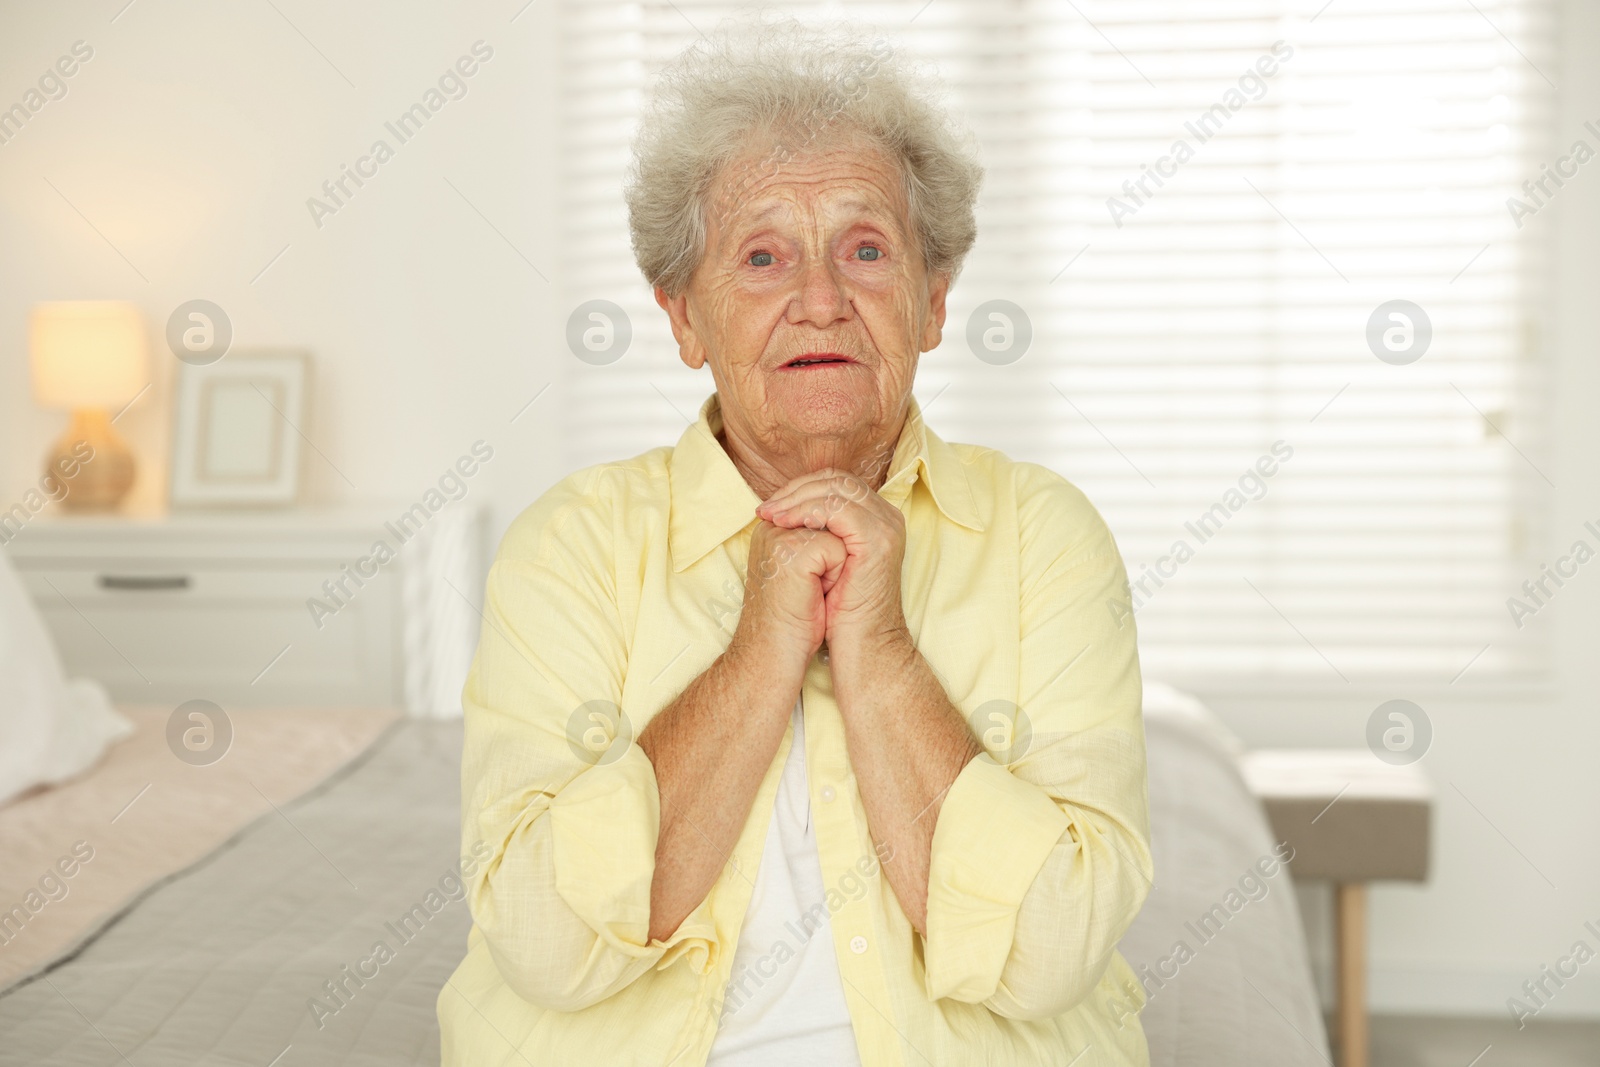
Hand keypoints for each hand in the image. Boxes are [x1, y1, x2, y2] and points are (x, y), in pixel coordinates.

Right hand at [733, 518, 847, 668]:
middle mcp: (772, 528)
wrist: (774, 653)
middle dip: (834, 556)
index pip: (821, 514)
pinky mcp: (793, 551)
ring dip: (836, 564)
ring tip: (814, 590)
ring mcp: (780, 537)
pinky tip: (816, 595)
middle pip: (831, 521)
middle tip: (815, 587)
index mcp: (772, 529)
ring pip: (837, 533)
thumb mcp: (804, 572)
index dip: (831, 550)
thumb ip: (815, 542)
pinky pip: (837, 549)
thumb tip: (846, 525)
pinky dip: (836, 575)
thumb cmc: (793, 619)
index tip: (813, 580)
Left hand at [755, 468, 906, 646]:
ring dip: (797, 499)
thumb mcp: (824, 562)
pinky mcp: (879, 539)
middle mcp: (886, 517)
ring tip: (771, 515)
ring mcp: (886, 526)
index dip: (801, 489)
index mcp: (876, 519)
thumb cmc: (839, 612)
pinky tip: (785, 523)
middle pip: (837, 479)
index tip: (769, 507)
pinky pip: (839, 508)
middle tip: (766, 508)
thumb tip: (781, 508)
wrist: (861, 646)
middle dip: (796, 490)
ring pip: (837, 489)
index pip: (836, 483)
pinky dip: (808, 511)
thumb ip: (815, 532)